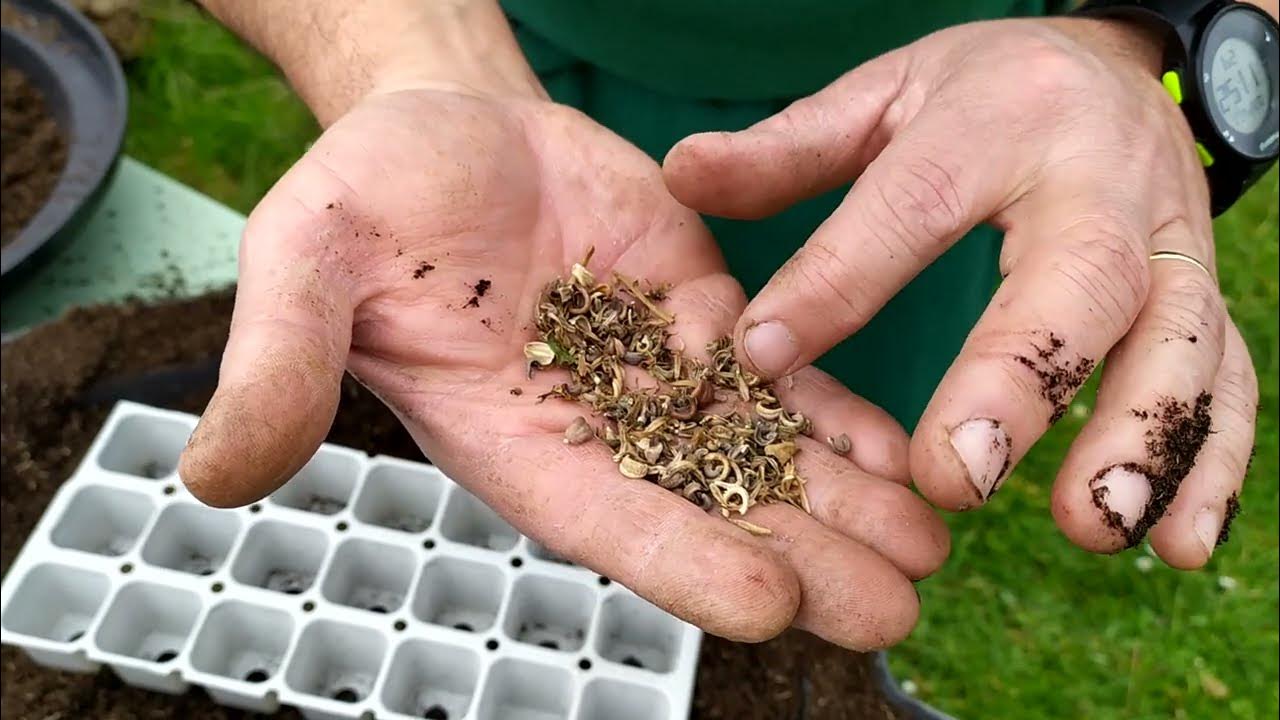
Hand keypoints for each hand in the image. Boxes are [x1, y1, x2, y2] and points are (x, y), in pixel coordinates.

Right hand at [177, 82, 949, 648]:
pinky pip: (778, 376)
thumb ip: (279, 360)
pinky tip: (903, 451)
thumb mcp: (307, 258)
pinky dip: (839, 415)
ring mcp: (655, 378)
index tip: (769, 605)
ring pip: (759, 455)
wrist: (449, 124)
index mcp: (508, 438)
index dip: (682, 562)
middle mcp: (593, 428)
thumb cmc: (371, 192)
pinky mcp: (702, 318)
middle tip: (892, 613)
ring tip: (931, 552)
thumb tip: (210, 473)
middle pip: (707, 509)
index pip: (603, 519)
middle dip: (799, 560)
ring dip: (844, 504)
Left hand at [664, 17, 1259, 568]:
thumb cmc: (982, 96)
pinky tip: (1176, 548)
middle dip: (1021, 381)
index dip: (835, 282)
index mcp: (995, 123)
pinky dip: (1211, 463)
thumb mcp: (883, 95)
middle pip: (1075, 279)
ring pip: (1179, 339)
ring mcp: (1166, 242)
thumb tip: (680, 173)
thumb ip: (787, 148)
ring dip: (1144, 440)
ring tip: (1095, 528)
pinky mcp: (1202, 295)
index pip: (909, 205)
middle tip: (955, 478)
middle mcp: (1097, 181)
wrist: (1116, 68)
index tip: (764, 358)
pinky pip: (1227, 377)